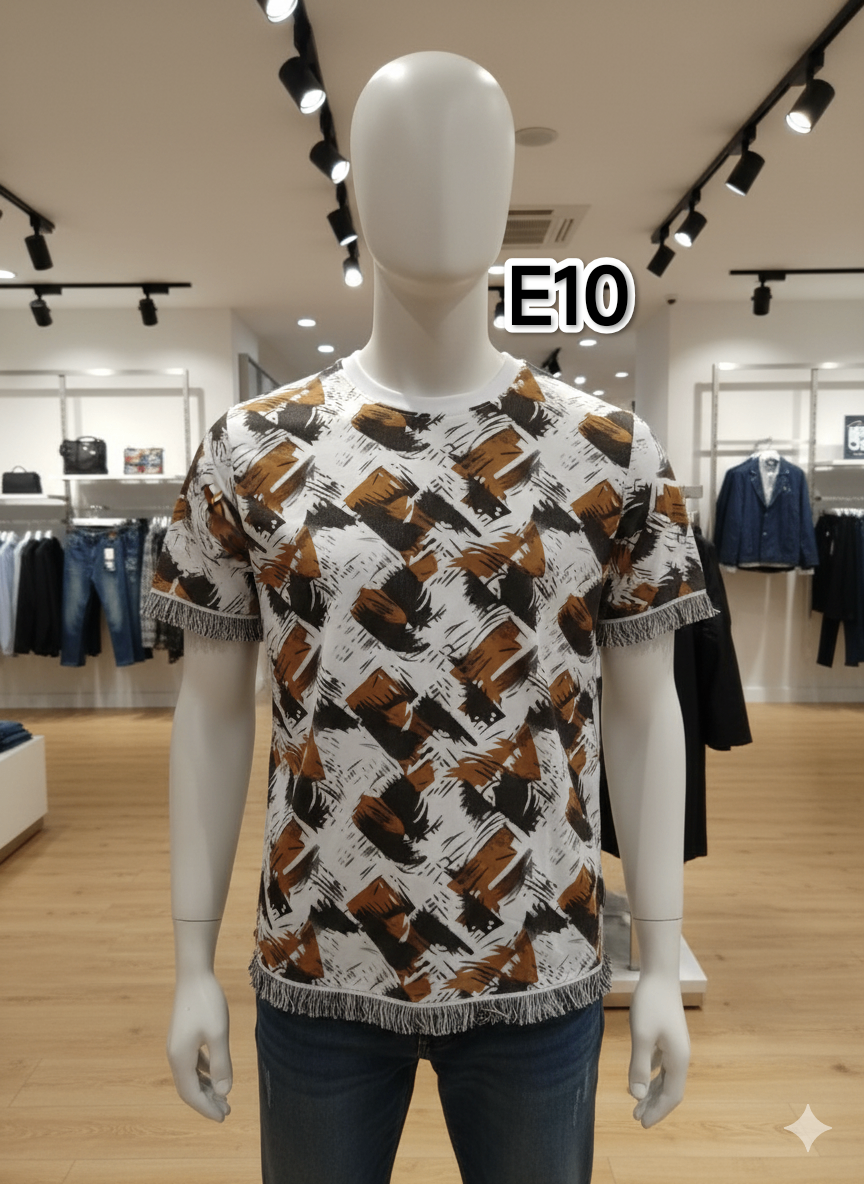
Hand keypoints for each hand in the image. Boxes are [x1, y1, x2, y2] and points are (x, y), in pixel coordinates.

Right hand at [166, 971, 232, 1121]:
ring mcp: (178, 1046)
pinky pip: (192, 1063)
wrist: (194, 975)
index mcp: (180, 1059)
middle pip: (189, 1088)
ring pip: (191, 1076)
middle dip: (206, 1102)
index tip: (223, 1117)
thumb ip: (221, 1064)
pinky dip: (203, 1073)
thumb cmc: (208, 1003)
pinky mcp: (183, 1036)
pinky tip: (215, 1074)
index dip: (207, 1108)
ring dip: (206, 1088)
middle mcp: (175, 1055)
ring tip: (223, 1097)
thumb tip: (224, 1093)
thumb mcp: (218, 1034)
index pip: (191, 1094)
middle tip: (227, 1112)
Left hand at [627, 973, 689, 1127]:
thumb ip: (639, 1066)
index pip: (672, 1096)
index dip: (657, 1111)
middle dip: (654, 1105)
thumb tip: (637, 1096)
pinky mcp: (668, 1036)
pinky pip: (662, 1064)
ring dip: (652, 1091)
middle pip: (670, 1089)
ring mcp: (675, 1046)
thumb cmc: (650, 1003)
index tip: (642, 1124)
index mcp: (678, 1059)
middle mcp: (681, 1056)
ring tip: (636, 1103)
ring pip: (666, 1077)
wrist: (660, 975)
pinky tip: (642, 1077)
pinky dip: (652, 1074)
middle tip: (636, 1118)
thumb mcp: (642, 1036)